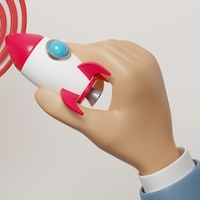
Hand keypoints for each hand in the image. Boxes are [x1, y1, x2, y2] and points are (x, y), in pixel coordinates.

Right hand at [35, 40, 179, 174]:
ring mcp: (149, 64)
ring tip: (81, 79)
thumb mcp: (93, 128)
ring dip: (94, 57)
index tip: (52, 55)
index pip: (95, 51)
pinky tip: (98, 78)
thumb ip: (64, 110)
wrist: (159, 152)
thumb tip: (40, 93)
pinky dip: (107, 59)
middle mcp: (143, 64)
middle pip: (103, 47)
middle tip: (61, 69)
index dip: (71, 51)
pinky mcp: (150, 68)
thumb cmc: (131, 142)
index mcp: (132, 76)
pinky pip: (123, 53)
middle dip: (80, 55)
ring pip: (113, 48)